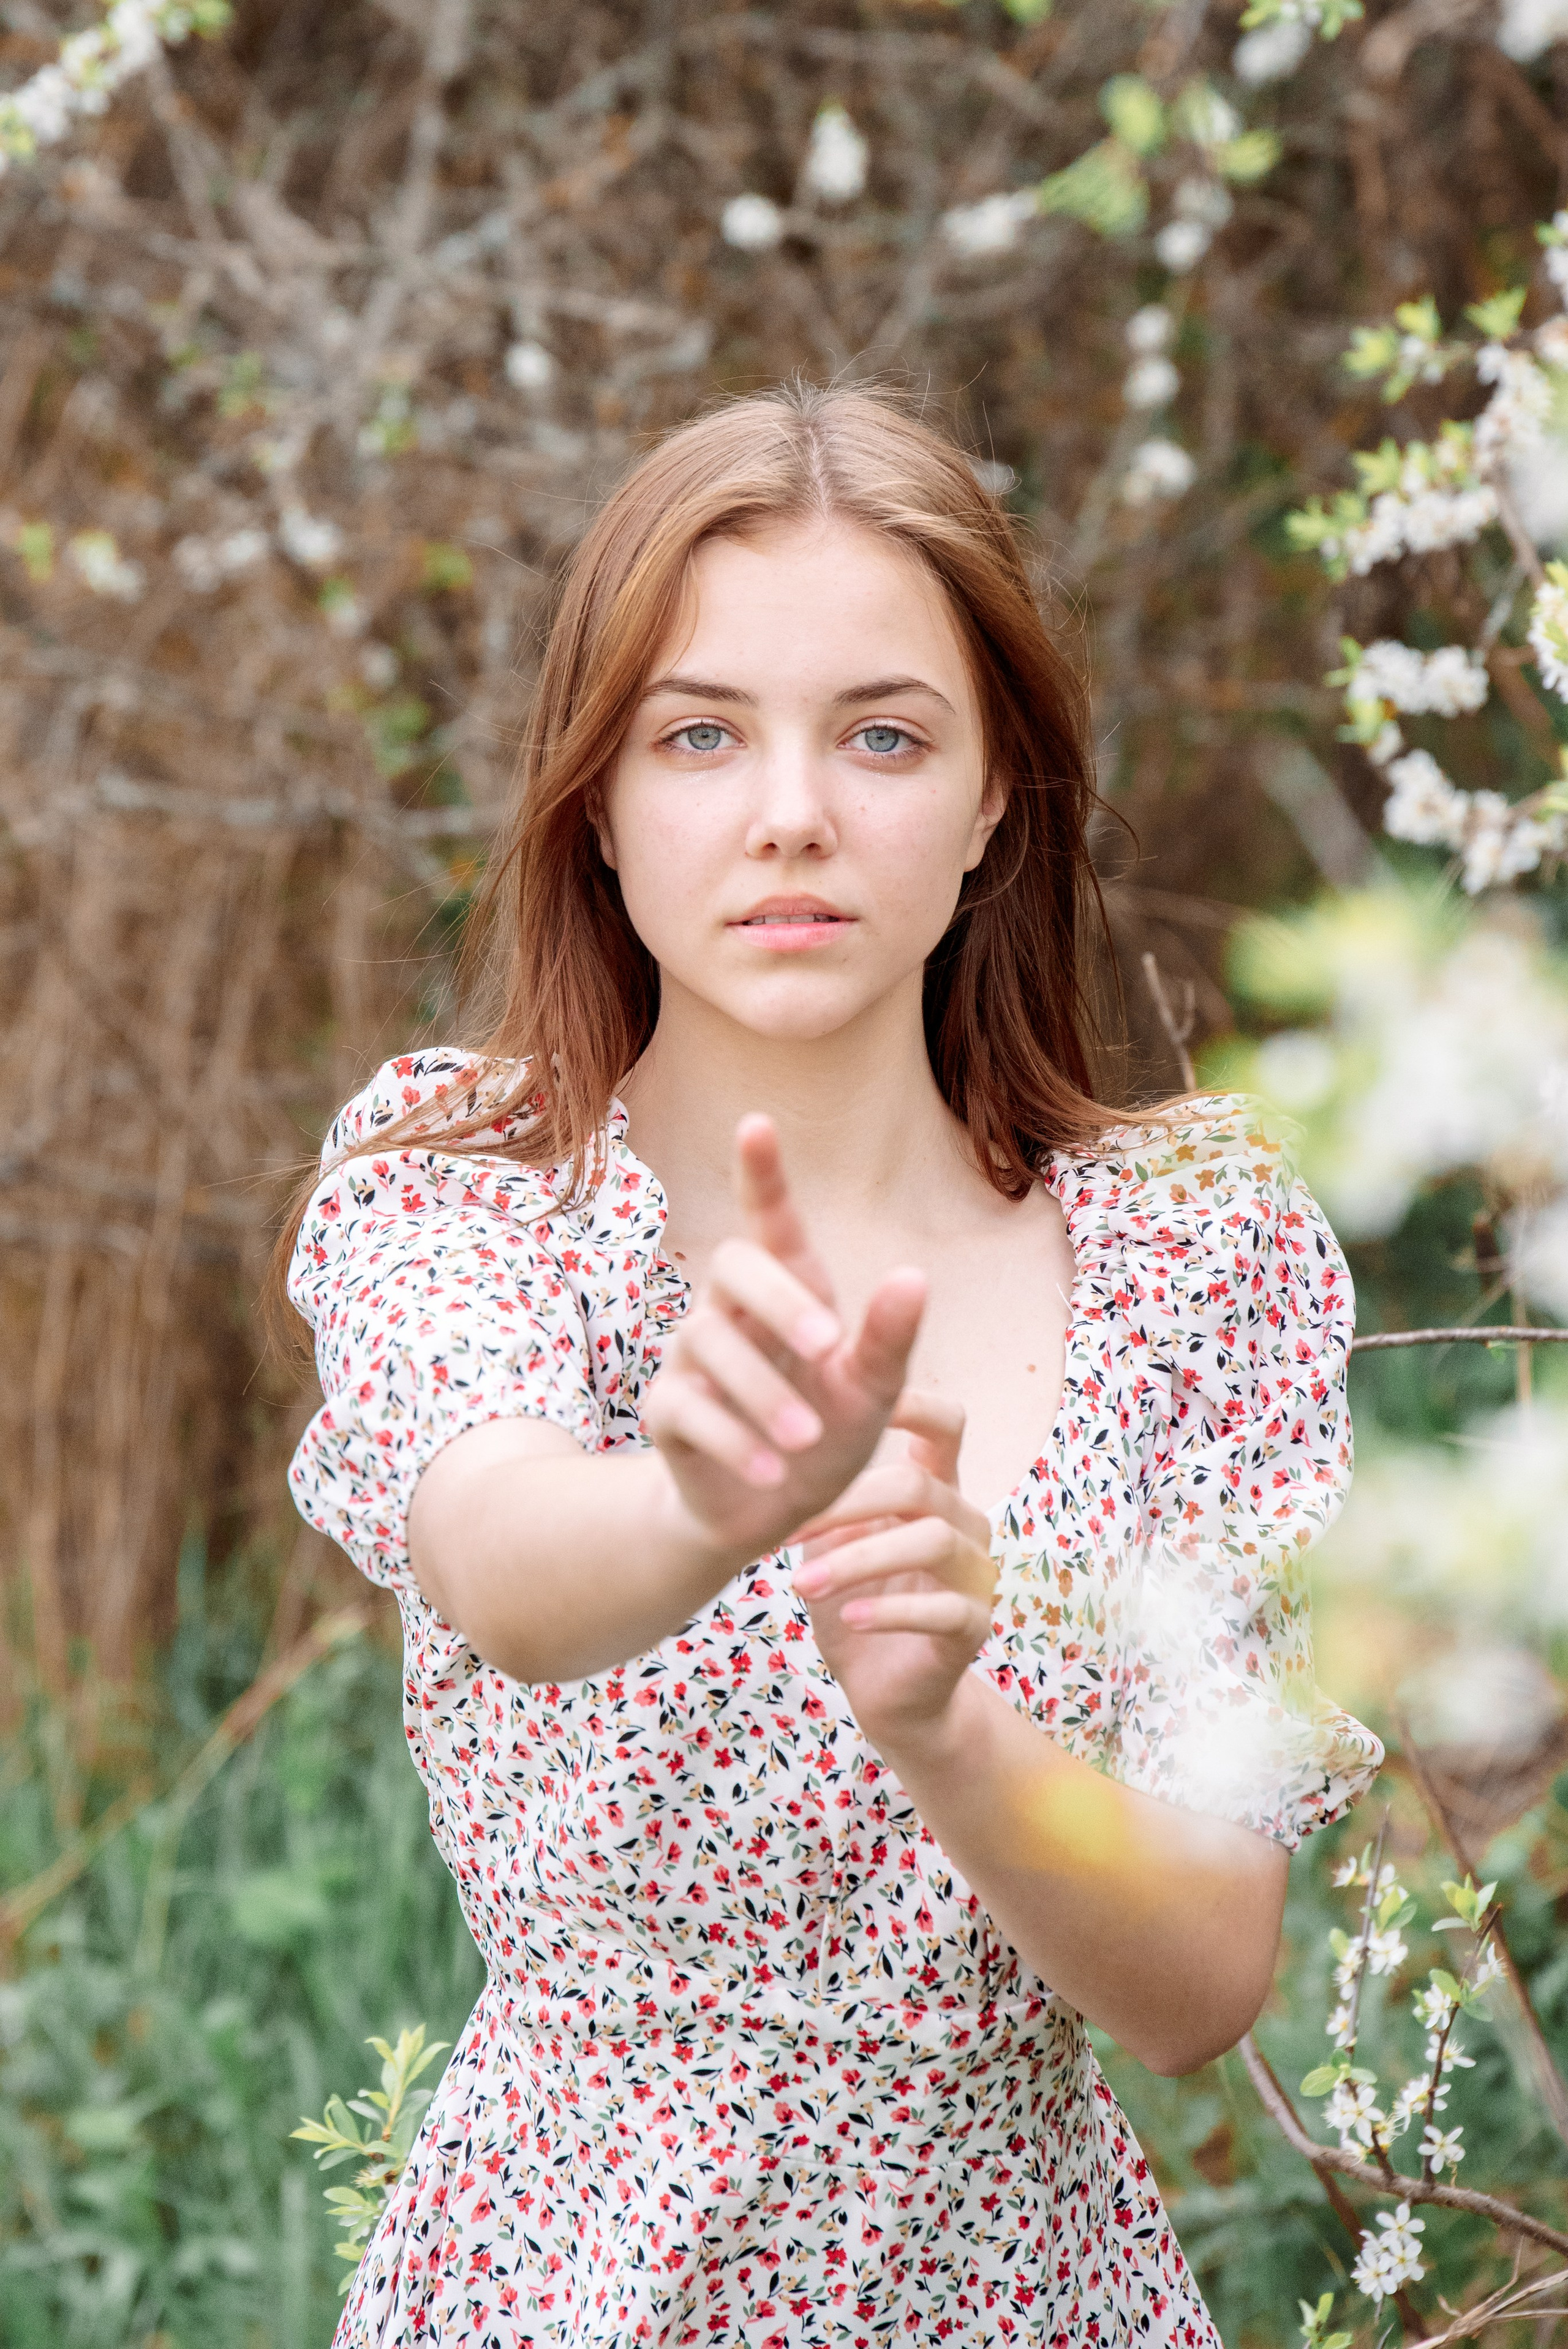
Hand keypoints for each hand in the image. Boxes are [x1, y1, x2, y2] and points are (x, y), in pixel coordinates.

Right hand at [643, 1115, 927, 1570]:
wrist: (772, 1513)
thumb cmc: (828, 1432)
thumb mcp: (873, 1392)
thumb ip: (890, 1339)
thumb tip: (914, 1276)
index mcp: (789, 1293)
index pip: (769, 1221)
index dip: (761, 1174)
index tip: (756, 1123)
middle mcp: (732, 1311)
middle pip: (734, 1266)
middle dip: (779, 1300)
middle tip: (827, 1345)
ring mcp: (693, 1358)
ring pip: (709, 1342)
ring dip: (764, 1392)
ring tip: (807, 1440)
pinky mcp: (668, 1411)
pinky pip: (687, 1407)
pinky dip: (734, 1440)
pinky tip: (773, 1471)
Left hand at [789, 1391, 997, 1745]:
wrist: (885, 1692)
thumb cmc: (853, 1604)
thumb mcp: (830, 1545)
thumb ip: (822, 1498)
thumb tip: (770, 1442)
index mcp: (935, 1490)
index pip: (944, 1425)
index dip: (908, 1405)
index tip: (845, 1402)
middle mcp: (965, 1522)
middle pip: (918, 1486)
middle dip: (848, 1504)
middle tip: (786, 1530)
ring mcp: (976, 1575)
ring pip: (932, 1542)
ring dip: (858, 1560)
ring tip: (800, 1585)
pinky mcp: (973, 1627)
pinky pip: (943, 1609)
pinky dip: (891, 1611)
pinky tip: (849, 1617)